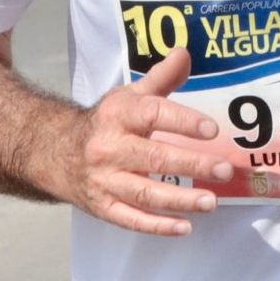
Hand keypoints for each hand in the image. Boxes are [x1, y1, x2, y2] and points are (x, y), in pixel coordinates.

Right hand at [51, 48, 233, 236]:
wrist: (55, 152)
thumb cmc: (105, 124)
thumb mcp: (128, 96)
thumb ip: (161, 79)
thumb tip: (185, 54)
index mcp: (118, 116)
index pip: (153, 115)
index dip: (183, 121)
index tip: (212, 130)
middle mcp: (109, 148)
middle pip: (153, 158)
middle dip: (191, 165)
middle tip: (223, 170)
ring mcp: (104, 180)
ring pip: (144, 194)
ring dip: (179, 200)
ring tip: (211, 202)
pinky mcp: (102, 206)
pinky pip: (131, 220)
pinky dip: (157, 226)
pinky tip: (184, 226)